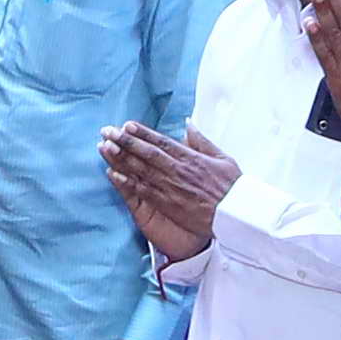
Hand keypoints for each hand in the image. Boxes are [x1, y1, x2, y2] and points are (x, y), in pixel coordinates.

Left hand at [105, 120, 231, 261]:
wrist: (236, 215)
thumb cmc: (232, 188)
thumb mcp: (222, 158)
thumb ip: (202, 141)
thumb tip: (188, 124)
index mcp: (191, 158)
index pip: (161, 141)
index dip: (142, 133)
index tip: (126, 125)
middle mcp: (178, 170)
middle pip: (146, 153)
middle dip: (125, 141)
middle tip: (107, 131)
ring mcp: (171, 187)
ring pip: (141, 169)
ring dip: (121, 157)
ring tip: (104, 146)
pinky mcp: (168, 204)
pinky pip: (143, 191)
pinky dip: (127, 182)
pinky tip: (112, 174)